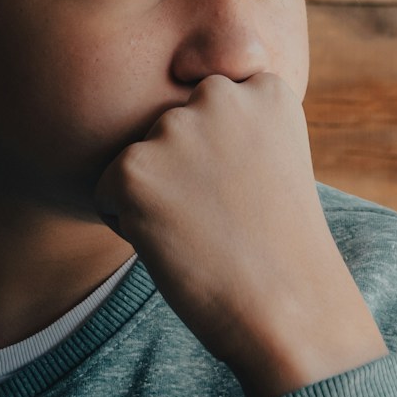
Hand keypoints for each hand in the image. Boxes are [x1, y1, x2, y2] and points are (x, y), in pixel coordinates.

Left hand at [93, 73, 388, 396]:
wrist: (289, 308)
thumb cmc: (280, 245)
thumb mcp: (277, 159)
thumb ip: (236, 123)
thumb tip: (174, 110)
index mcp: (265, 89)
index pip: (211, 105)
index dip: (224, 157)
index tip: (253, 192)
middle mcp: (219, 95)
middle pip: (171, 127)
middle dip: (183, 168)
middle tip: (226, 217)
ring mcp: (174, 129)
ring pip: (139, 158)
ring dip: (156, 195)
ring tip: (204, 232)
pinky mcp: (133, 168)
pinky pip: (107, 191)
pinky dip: (128, 223)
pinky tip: (175, 246)